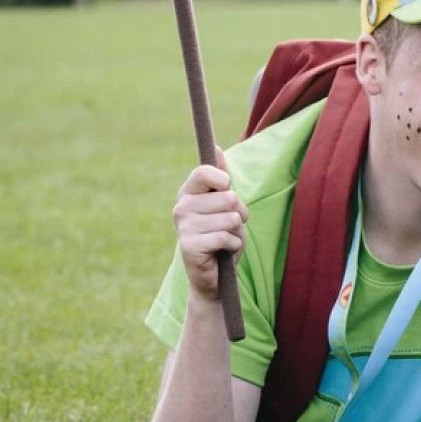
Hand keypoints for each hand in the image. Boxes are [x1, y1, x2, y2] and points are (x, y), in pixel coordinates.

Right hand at [171, 147, 248, 301]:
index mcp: (189, 193)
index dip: (224, 180)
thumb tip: (216, 147)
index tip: (226, 189)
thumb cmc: (222, 233)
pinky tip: (221, 252)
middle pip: (229, 198)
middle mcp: (181, 207)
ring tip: (224, 239)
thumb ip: (221, 177)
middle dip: (239, 214)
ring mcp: (183, 227)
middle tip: (227, 226)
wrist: (214, 274)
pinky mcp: (189, 246)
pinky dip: (233, 246)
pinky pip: (227, 237)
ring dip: (236, 232)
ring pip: (231, 218)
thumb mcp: (225, 203)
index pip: (205, 172)